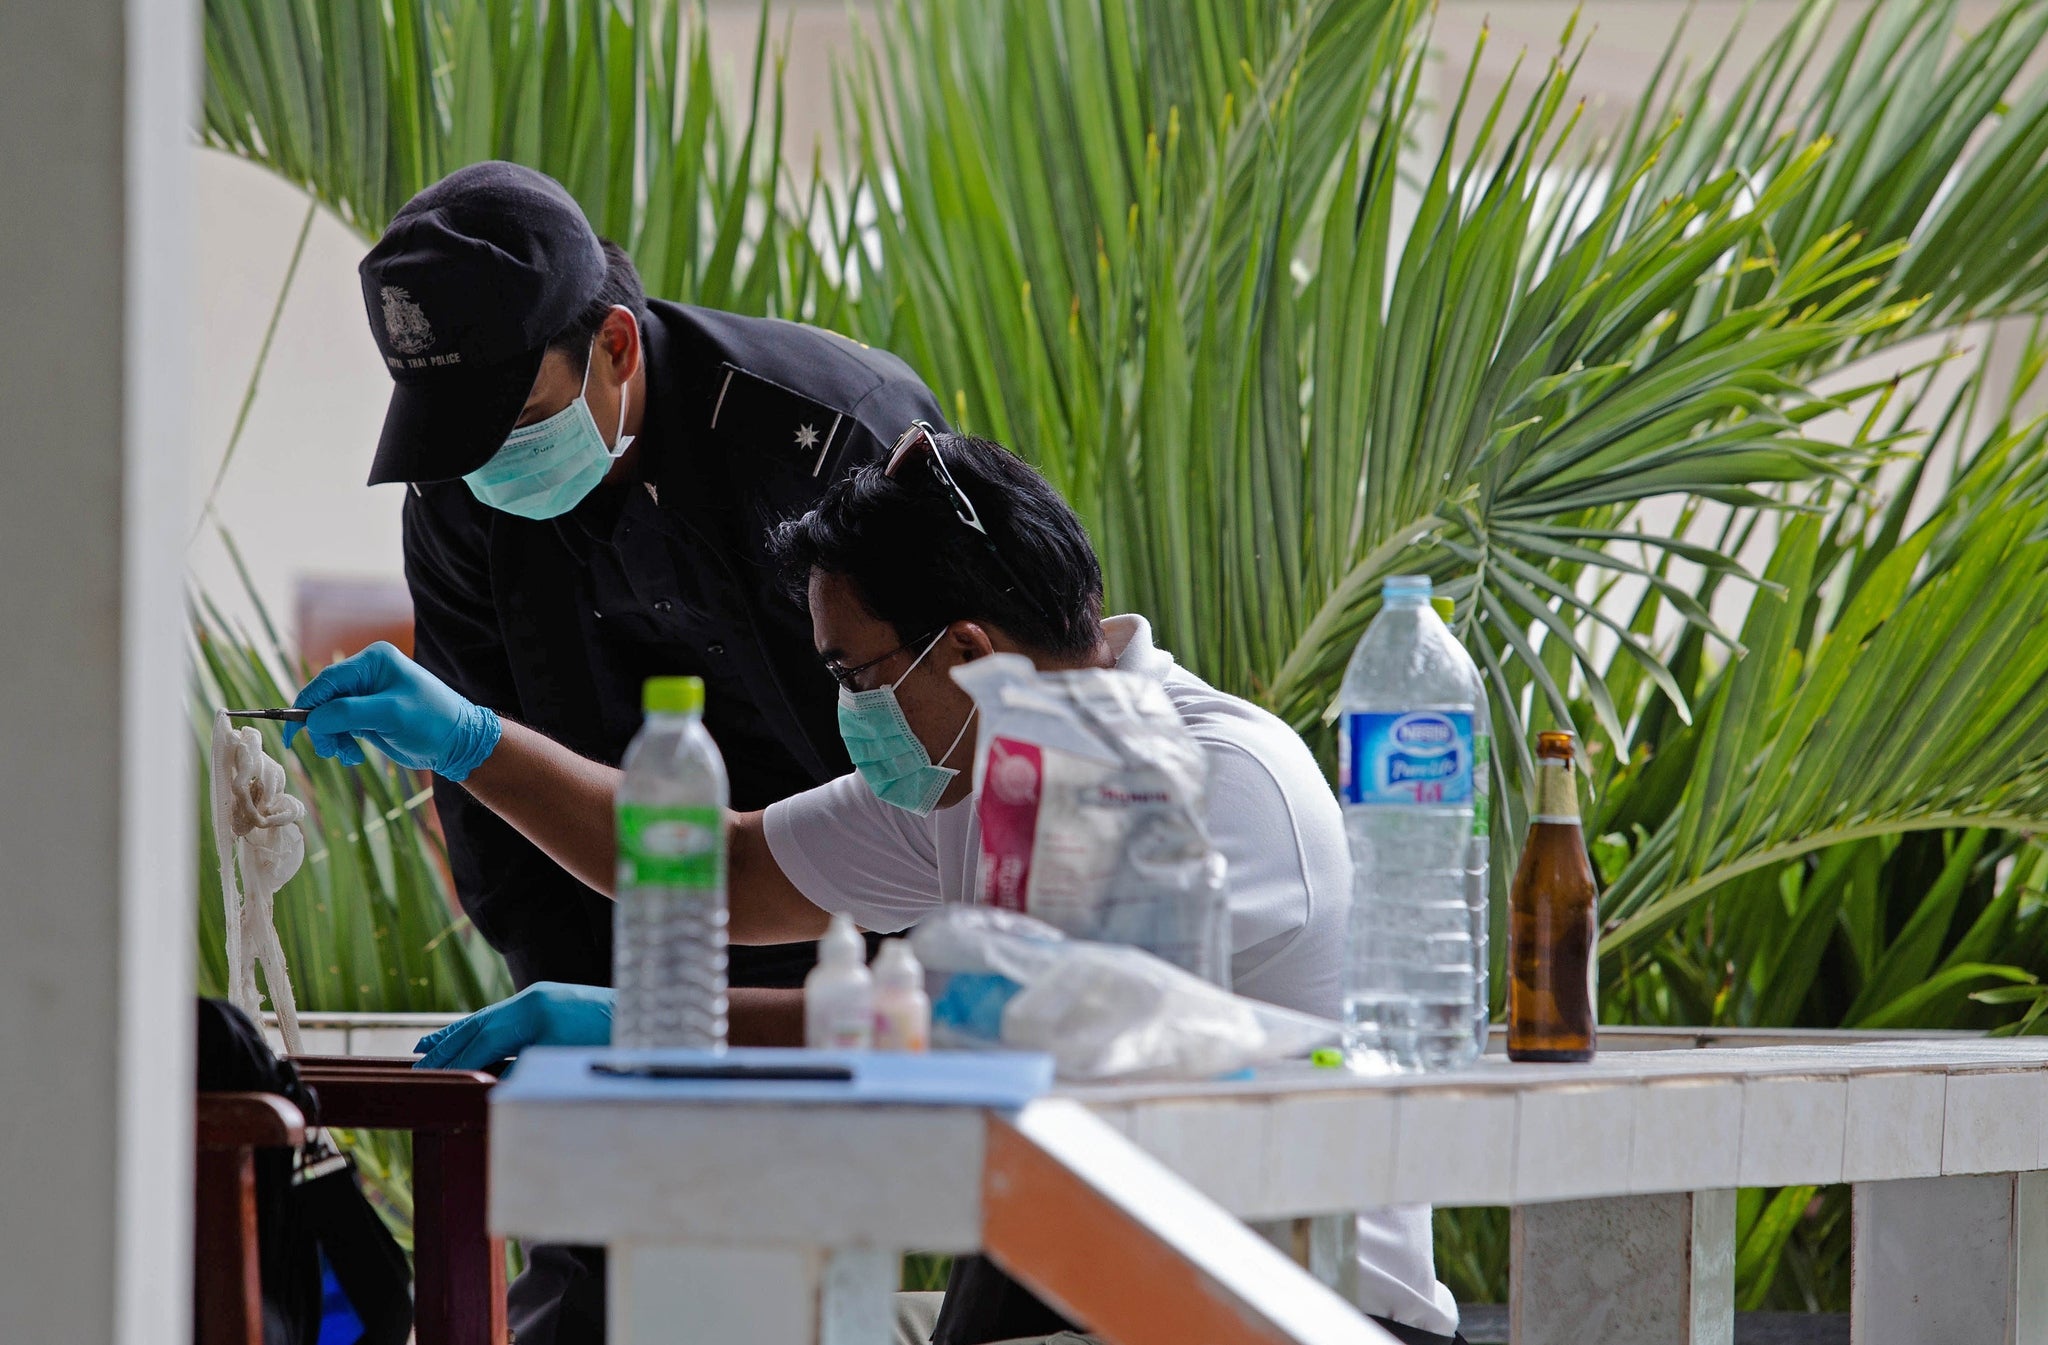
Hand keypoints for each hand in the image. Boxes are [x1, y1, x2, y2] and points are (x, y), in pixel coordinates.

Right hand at [284, 642, 500, 780]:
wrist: (458, 743)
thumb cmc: (432, 721)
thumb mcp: (389, 714)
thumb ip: (348, 713)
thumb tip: (312, 718)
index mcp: (373, 661)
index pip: (327, 680)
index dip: (306, 704)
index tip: (293, 730)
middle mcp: (367, 673)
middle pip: (324, 699)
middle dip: (322, 726)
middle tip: (328, 750)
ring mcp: (366, 695)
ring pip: (329, 716)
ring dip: (331, 738)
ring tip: (346, 755)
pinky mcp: (367, 715)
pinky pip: (340, 727)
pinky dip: (341, 742)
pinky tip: (353, 755)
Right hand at [413, 982, 614, 1069]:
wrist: (647, 1017)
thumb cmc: (611, 1044)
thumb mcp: (563, 1062)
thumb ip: (523, 1071)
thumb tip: (490, 1087)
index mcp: (533, 1011)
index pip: (482, 1040)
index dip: (454, 1062)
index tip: (429, 1077)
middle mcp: (532, 1000)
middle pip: (478, 1026)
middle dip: (446, 1048)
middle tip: (416, 1067)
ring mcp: (539, 999)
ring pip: (487, 1019)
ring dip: (456, 1036)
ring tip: (424, 1049)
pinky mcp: (546, 1003)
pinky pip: (502, 1018)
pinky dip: (479, 1030)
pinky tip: (465, 1038)